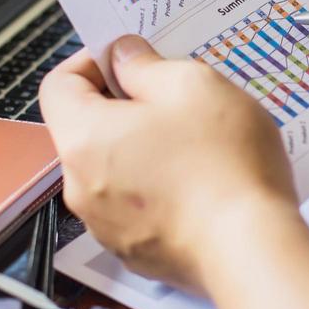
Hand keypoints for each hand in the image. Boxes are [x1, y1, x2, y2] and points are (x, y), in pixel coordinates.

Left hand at [39, 36, 299, 292]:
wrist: (251, 249)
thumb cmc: (222, 164)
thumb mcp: (192, 84)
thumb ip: (146, 65)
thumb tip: (125, 57)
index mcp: (84, 137)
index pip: (58, 86)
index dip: (91, 63)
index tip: (129, 59)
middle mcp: (81, 186)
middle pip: (87, 129)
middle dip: (126, 107)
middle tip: (176, 98)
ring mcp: (106, 225)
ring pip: (114, 169)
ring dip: (144, 149)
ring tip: (197, 143)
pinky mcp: (135, 251)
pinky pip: (136, 207)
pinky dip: (158, 189)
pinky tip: (201, 184)